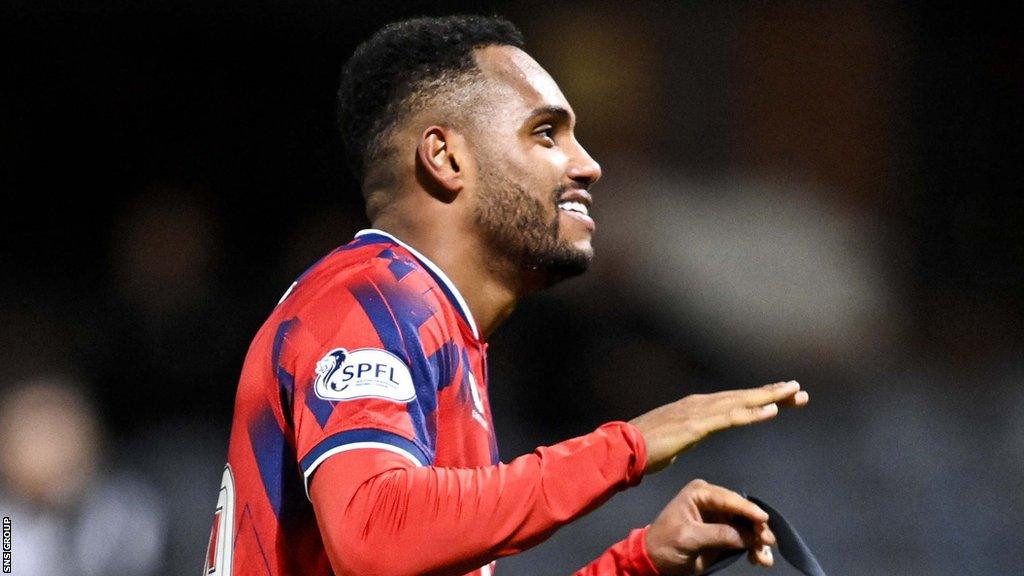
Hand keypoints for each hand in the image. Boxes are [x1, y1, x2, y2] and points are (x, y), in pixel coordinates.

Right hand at [629, 381, 807, 473]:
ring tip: (794, 392)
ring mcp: (699, 412)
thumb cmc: (644, 448)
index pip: (735, 401)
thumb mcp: (673, 440)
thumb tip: (690, 436)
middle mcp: (700, 403)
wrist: (624, 448)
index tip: (783, 399)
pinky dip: (754, 412)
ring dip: (770, 397)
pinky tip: (772, 409)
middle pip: (744, 397)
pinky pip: (732, 417)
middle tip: (799, 390)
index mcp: (696, 407)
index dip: (760, 399)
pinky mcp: (698, 425)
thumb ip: (686, 435)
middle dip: (773, 393)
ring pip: (742, 402)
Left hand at [645, 479, 775, 574]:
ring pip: (748, 525)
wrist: (655, 561)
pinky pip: (745, 537)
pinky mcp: (724, 533)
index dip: (748, 509)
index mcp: (700, 493)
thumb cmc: (666, 544)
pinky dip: (754, 547)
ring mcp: (720, 517)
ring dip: (759, 541)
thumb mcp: (689, 538)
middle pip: (743, 512)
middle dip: (757, 528)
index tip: (764, 520)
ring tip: (764, 559)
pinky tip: (758, 559)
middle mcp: (713, 501)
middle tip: (768, 543)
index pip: (729, 499)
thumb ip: (719, 534)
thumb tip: (749, 536)